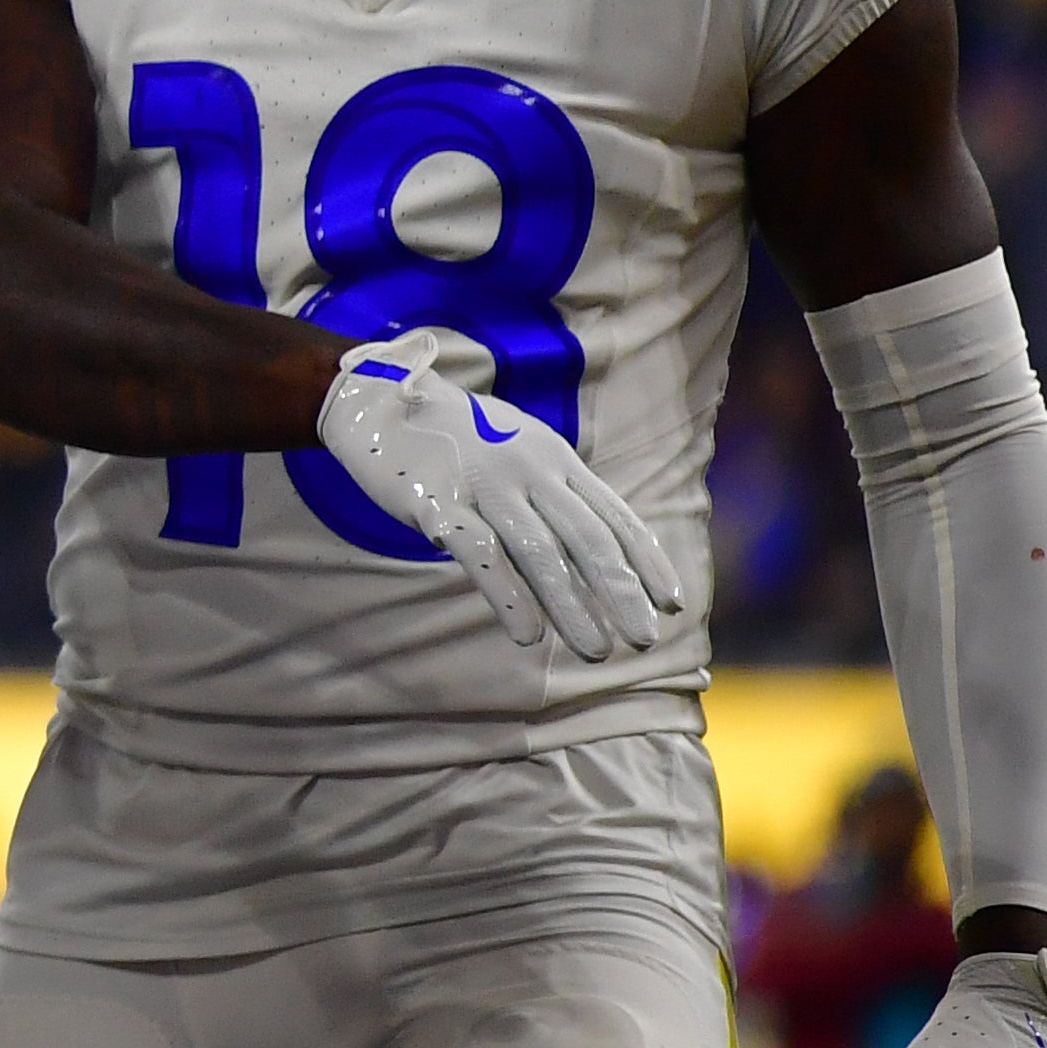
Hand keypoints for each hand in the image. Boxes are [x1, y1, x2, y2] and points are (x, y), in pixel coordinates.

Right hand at [315, 331, 684, 659]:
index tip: (671, 603)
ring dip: (573, 606)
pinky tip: (528, 635)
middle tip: (644, 639)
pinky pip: (479, 555)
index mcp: (553, 457)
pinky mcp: (435, 502)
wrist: (376, 397)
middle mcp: (527, 468)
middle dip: (620, 592)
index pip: (612, 514)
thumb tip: (596, 551)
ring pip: (541, 553)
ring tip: (597, 650)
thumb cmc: (454, 434)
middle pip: (587, 538)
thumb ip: (553, 491)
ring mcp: (482, 484)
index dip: (645, 561)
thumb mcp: (517, 448)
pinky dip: (508, 597)